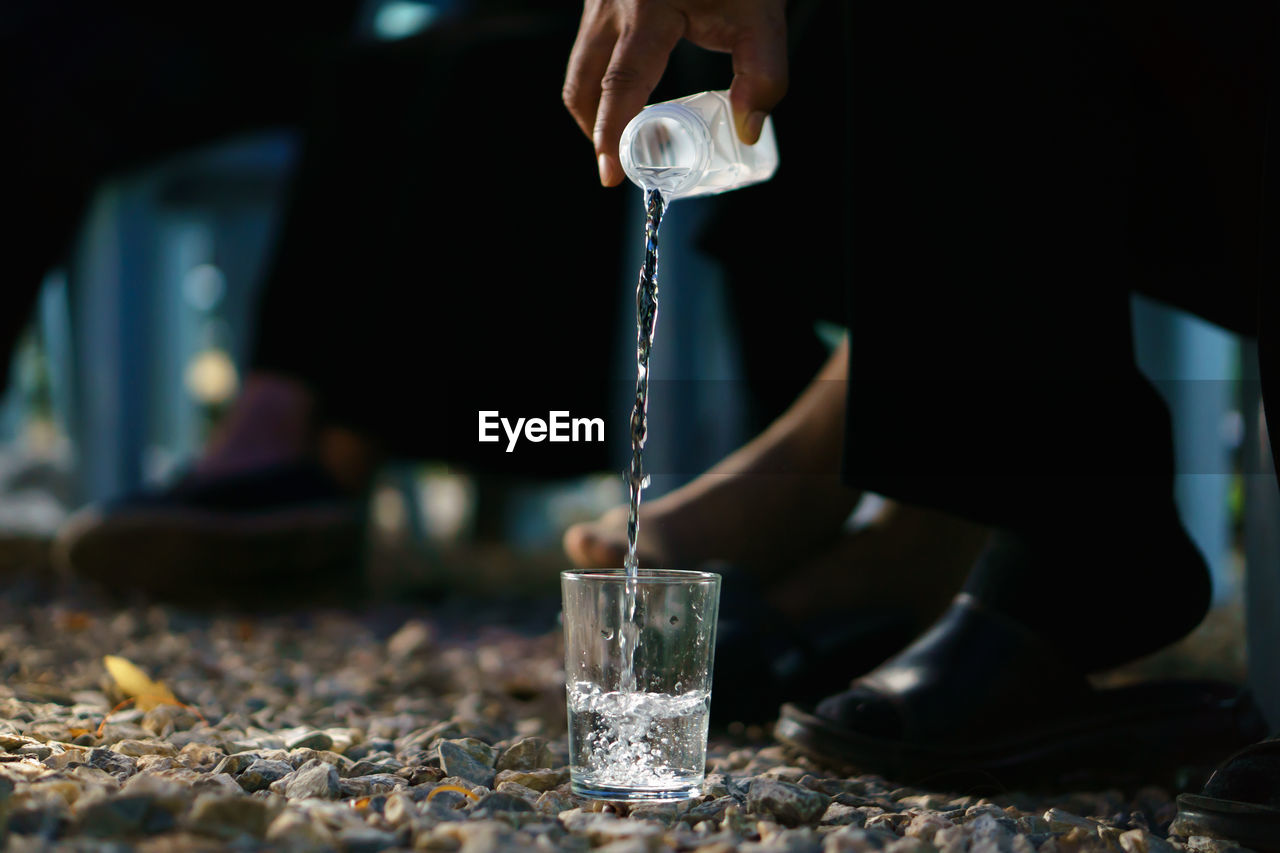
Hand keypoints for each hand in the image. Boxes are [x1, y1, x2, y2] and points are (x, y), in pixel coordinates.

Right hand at [563, 0, 787, 186]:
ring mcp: (600, 0)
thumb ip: (764, 75)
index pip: (622, 85)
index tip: (612, 173)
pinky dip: (602, 82)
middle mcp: (612, 5)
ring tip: (628, 136)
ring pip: (580, 68)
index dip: (612, 135)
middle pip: (582, 84)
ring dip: (596, 108)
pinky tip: (631, 96)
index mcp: (648, 9)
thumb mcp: (761, 16)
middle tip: (619, 163)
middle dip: (596, 131)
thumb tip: (748, 130)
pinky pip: (591, 49)